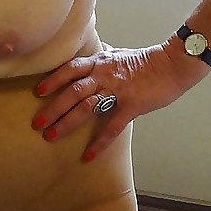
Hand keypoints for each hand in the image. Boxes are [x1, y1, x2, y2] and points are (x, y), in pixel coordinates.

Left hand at [30, 40, 203, 160]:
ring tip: (51, 136)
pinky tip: (89, 155)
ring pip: (86, 107)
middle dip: (52, 108)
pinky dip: (99, 142)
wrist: (173, 64)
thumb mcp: (118, 54)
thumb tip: (90, 58)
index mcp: (100, 62)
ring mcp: (117, 90)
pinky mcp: (131, 105)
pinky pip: (112, 127)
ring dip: (67, 123)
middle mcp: (104, 75)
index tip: (38, 92)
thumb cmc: (147, 61)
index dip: (52, 80)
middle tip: (37, 124)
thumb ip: (101, 59)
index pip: (70, 69)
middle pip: (72, 92)